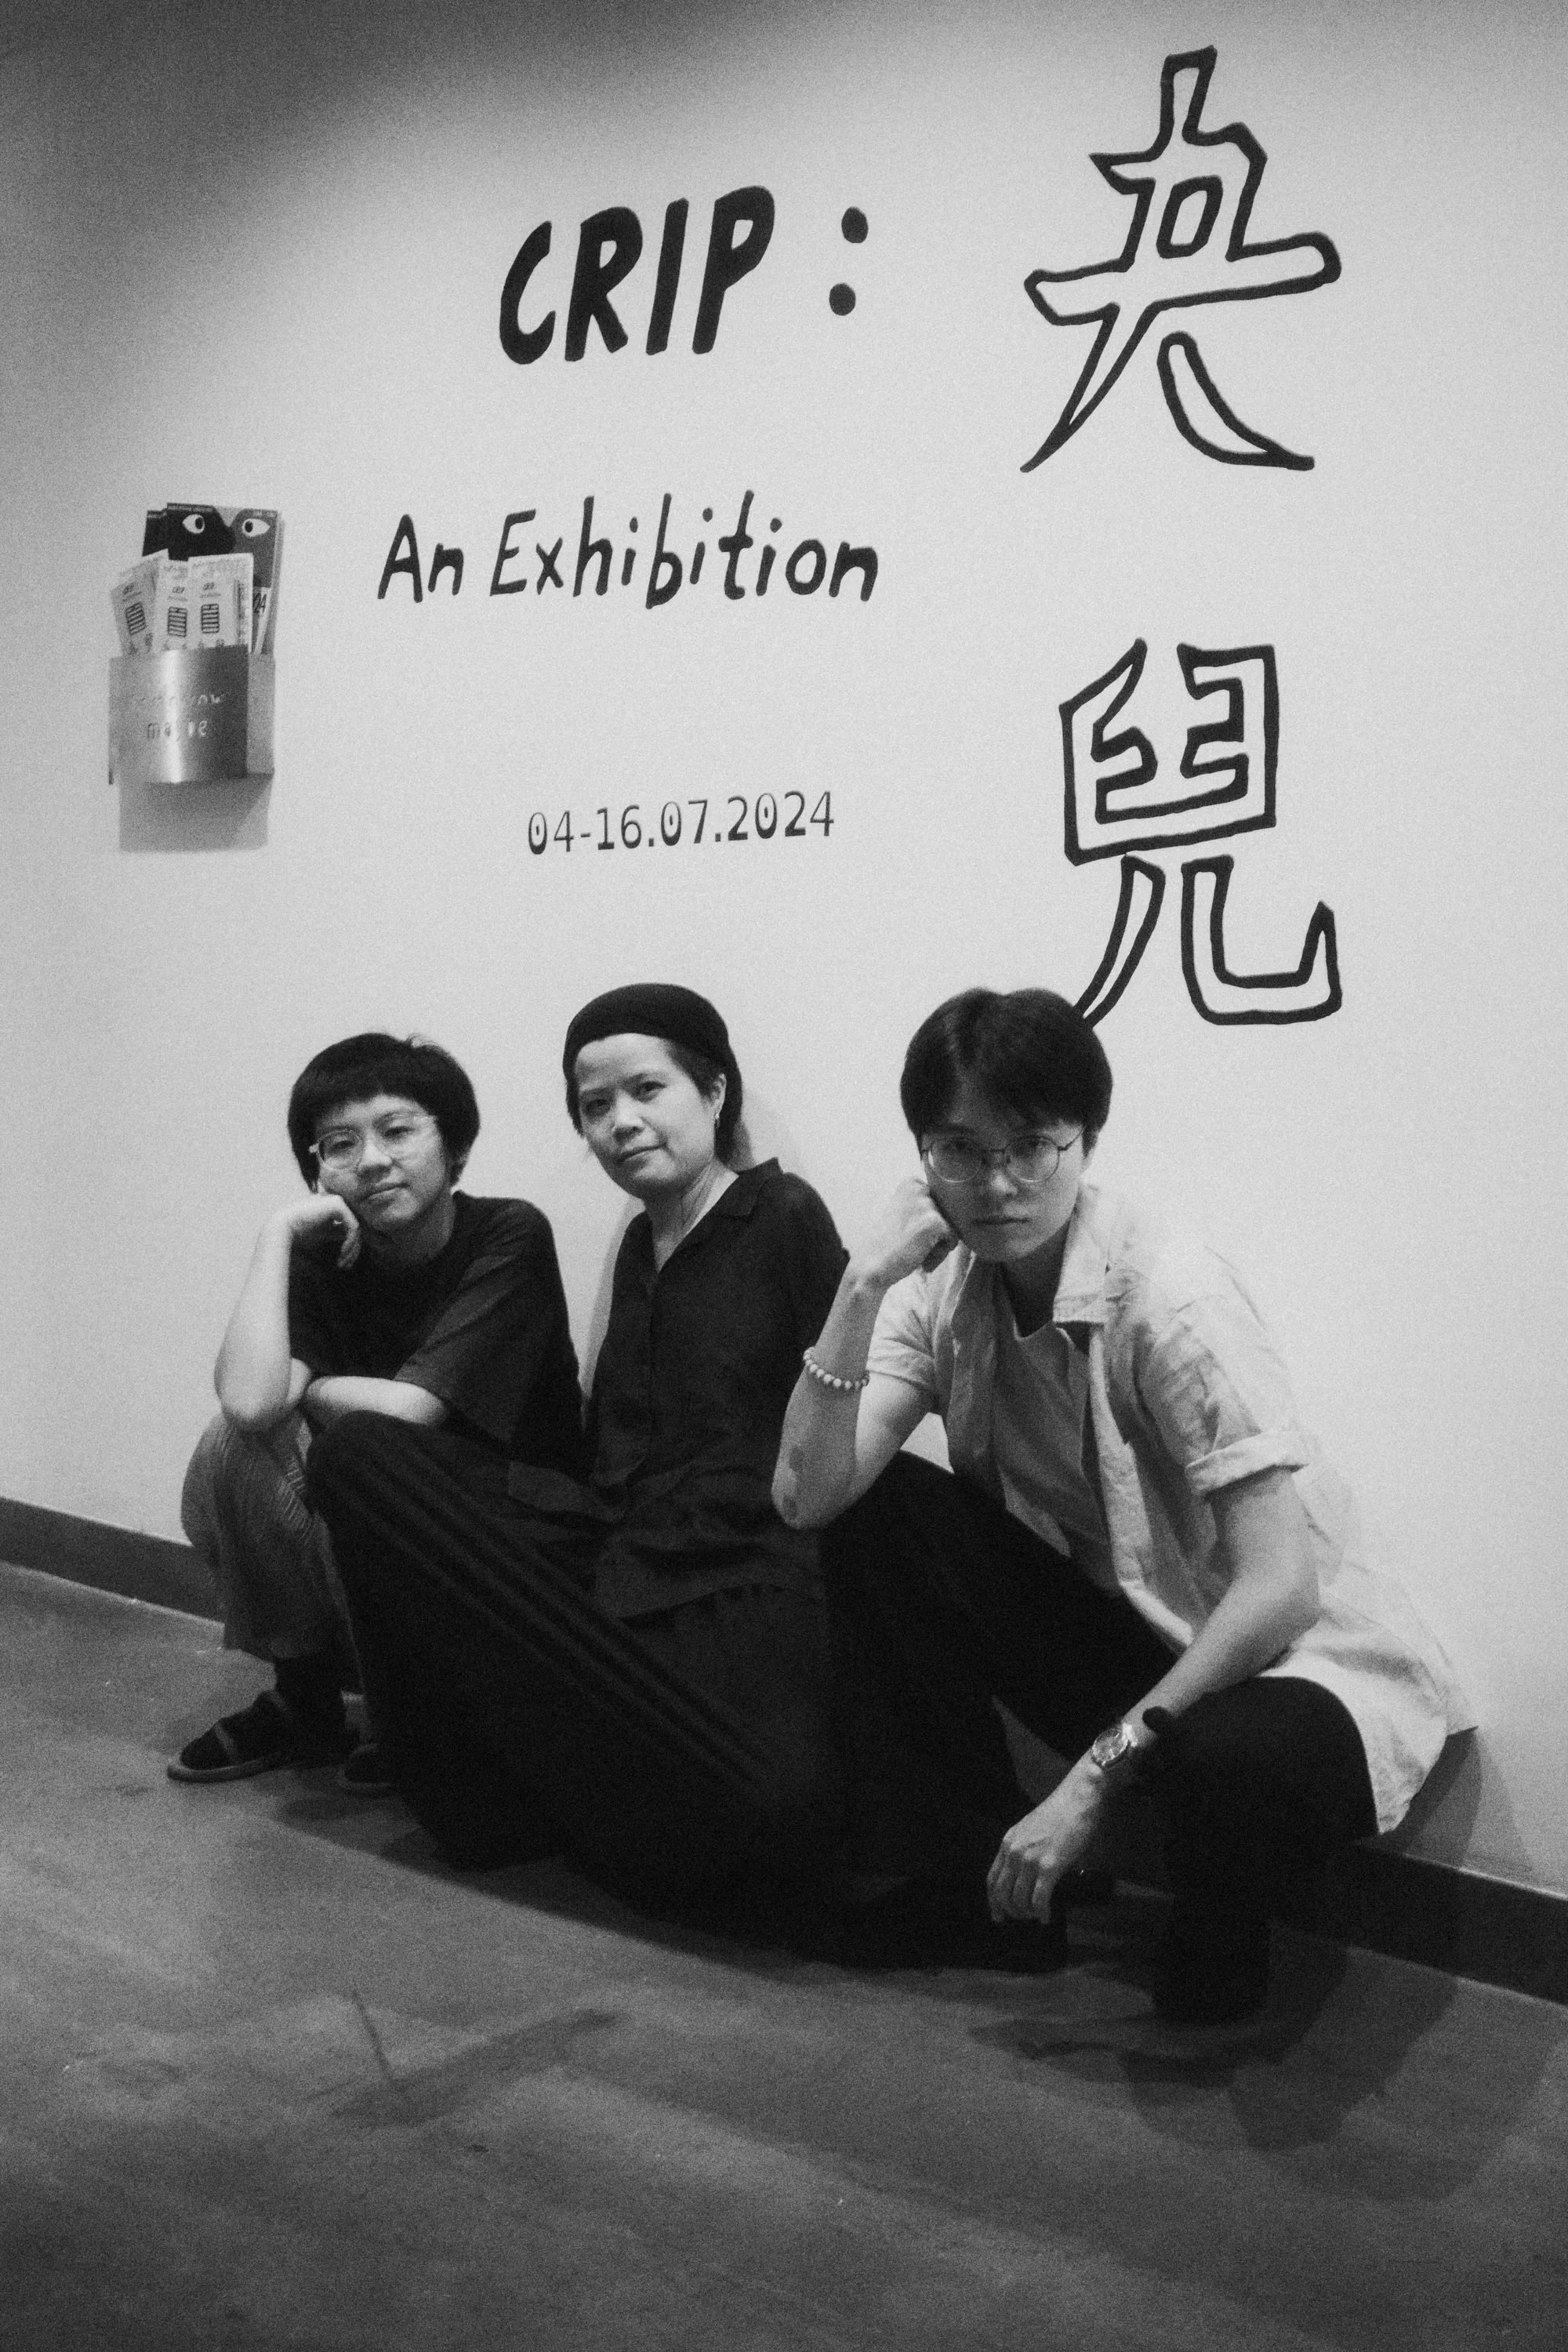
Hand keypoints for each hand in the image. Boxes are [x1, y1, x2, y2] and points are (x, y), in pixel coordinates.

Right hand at [276, 1192, 360, 1269]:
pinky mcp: (337, 1204)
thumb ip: (336, 1234)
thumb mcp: (321, 1236)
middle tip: (346, 1266)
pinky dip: (350, 1242)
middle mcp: (335, 1201)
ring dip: (352, 1249)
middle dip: (353, 1249)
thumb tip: (355, 1245)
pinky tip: (342, 1253)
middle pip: (353, 1228)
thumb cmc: (297, 1235)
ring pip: (355, 1228)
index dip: (350, 1246)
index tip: (345, 1264)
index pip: (348, 1227)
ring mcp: (336, 1200)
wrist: (281, 1229)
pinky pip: (353, 1226)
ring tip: (343, 1263)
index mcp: (330, 1208)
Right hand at [850, 1176, 956, 1293]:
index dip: (930, 1223)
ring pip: (951, 1228)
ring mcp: (926, 1204)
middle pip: (949, 1214)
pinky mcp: (934, 1222)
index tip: (911, 1232)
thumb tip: (959, 1209)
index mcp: (912, 1183)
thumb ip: (924, 1205)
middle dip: (936, 1234)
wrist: (871, 1266)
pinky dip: (939, 1254)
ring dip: (937, 1245)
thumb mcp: (904, 1213)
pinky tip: (919, 1257)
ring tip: (915, 1251)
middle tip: (912, 1245)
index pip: (942, 1202)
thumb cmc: (888, 1244)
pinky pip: (953, 1240)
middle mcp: (919, 1188)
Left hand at [986, 1757, 1108, 1923]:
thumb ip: (1022, 1850)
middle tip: (1020, 1919)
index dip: (993, 1901)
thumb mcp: (1030, 1830)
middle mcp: (1014, 1852)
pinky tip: (1046, 1917)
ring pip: (1019, 1899)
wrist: (1077, 1799)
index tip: (998, 1915)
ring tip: (1035, 1915)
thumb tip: (1023, 1876)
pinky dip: (1041, 1912)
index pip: (992, 1879)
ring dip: (1026, 1913)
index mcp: (1007, 1843)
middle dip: (1009, 1911)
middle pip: (1002, 1893)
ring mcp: (1030, 1860)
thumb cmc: (1059, 1813)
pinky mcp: (1050, 1866)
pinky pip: (1039, 1898)